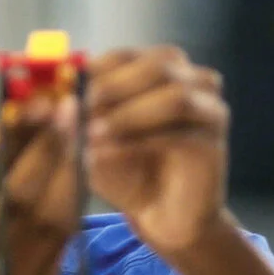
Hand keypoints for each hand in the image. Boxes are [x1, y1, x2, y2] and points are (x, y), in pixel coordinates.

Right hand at [0, 97, 78, 274]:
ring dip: (70, 168)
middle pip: (17, 196)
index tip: (33, 101)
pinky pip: (65, 237)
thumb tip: (20, 115)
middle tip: (68, 107)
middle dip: (47, 147)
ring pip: (50, 217)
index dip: (10, 137)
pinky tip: (83, 167)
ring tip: (81, 131)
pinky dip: (76, 197)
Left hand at [83, 46, 230, 256]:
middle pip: (160, 65)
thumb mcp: (94, 142)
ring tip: (92, 133)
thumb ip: (80, 118)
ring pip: (175, 96)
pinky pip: (179, 134)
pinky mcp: (213, 144)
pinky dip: (138, 142)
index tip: (66, 87)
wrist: (162, 218)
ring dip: (129, 113)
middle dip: (115, 85)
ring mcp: (209, 111)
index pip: (128, 55)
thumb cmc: (126, 174)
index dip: (96, 67)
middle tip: (81, 106)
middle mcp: (193, 82)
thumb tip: (60, 101)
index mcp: (160, 72)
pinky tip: (106, 154)